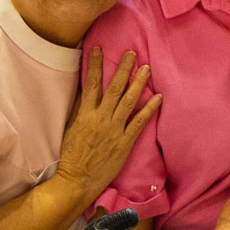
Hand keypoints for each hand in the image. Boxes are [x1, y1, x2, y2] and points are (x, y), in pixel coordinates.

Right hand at [57, 47, 161, 199]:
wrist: (77, 180)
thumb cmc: (72, 156)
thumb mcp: (71, 129)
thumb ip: (79, 111)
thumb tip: (86, 93)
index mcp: (84, 115)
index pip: (91, 84)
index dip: (95, 65)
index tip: (98, 49)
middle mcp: (100, 119)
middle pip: (114, 88)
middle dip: (123, 69)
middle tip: (132, 53)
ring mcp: (114, 130)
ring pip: (128, 101)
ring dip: (138, 83)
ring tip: (146, 68)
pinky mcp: (125, 142)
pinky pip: (140, 122)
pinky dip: (149, 109)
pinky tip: (158, 97)